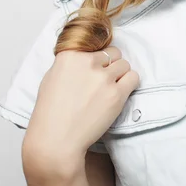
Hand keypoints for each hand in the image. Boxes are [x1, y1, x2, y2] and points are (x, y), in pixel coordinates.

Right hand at [22, 46, 139, 176]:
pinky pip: (134, 78)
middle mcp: (87, 62)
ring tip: (109, 90)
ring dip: (120, 75)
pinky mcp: (117, 93)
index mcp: (69, 55)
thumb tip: (88, 55)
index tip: (94, 69)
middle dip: (111, 65)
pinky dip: (129, 84)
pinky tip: (119, 93)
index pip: (96, 45)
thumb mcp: (52, 77)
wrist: (56, 140)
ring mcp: (103, 77)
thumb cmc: (51, 112)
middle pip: (113, 53)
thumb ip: (71, 63)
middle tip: (102, 82)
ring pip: (125, 64)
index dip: (97, 58)